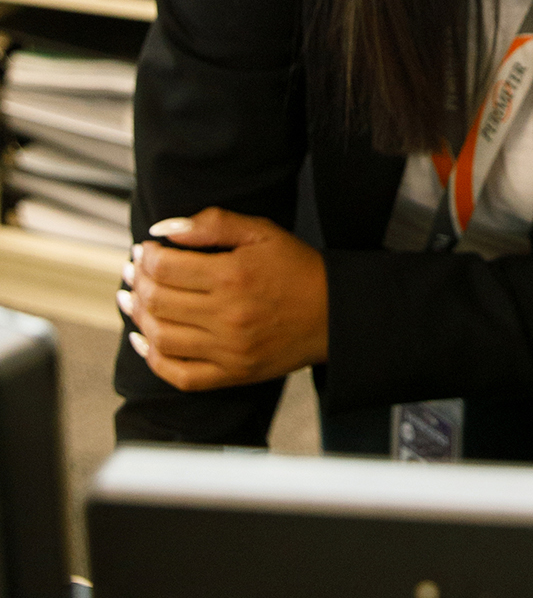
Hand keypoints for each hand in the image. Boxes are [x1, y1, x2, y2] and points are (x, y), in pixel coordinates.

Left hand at [118, 208, 328, 391]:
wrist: (334, 313)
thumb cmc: (298, 268)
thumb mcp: (263, 232)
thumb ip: (214, 223)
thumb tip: (163, 230)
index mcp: (233, 276)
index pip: (165, 267)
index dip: (147, 257)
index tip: (145, 251)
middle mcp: (228, 315)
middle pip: (157, 301)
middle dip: (138, 282)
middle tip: (133, 272)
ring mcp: (228, 349)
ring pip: (161, 336)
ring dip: (138, 317)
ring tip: (133, 300)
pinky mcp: (232, 373)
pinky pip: (179, 374)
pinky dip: (153, 359)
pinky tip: (144, 340)